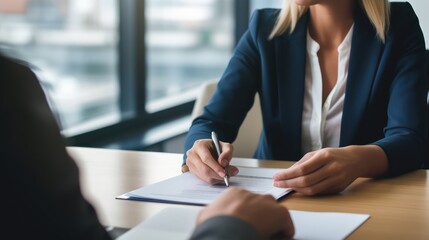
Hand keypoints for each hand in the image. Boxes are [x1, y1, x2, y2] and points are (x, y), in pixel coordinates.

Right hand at [186, 139, 238, 183]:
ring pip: (203, 176)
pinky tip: (218, 176)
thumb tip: (223, 163)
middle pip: (204, 169)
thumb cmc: (217, 147)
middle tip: (227, 176)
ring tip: (225, 176)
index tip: (224, 173)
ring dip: (216, 178)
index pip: (206, 159)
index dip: (215, 167)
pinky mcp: (192, 170)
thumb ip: (227, 153)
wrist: (209, 149)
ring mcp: (190, 163)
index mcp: (199, 145)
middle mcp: (192, 154)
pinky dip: (213, 179)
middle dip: (216, 175)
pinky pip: (203, 179)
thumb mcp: (226, 146)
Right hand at [197, 187, 293, 238]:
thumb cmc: (214, 226)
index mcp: (234, 193)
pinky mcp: (281, 214)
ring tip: (264, 235)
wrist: (225, 231)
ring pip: (274, 214)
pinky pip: (287, 226)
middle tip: (254, 230)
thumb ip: (212, 211)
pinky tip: (275, 239)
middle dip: (260, 217)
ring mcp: (267, 203)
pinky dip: (283, 234)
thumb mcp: (206, 215)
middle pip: (261, 205)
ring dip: (271, 224)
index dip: (246, 215)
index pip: (245, 202)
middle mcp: (252, 195)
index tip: (244, 224)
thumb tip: (210, 215)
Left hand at [273, 145, 387, 194]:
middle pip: (305, 181)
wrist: (356, 160)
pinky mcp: (338, 188)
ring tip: (285, 186)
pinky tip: (297, 189)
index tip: (276, 176)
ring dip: (296, 190)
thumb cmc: (333, 155)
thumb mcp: (317, 153)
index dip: (287, 175)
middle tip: (277, 183)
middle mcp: (331, 168)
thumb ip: (302, 162)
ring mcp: (336, 179)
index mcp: (324, 156)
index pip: (302, 169)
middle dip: (288, 183)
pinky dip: (306, 192)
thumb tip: (286, 173)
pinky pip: (318, 192)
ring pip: (312, 189)